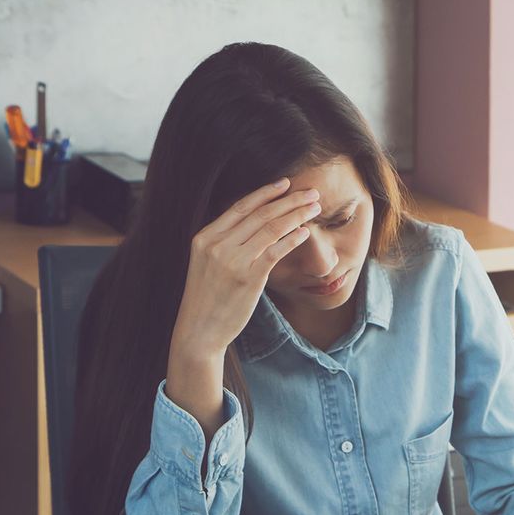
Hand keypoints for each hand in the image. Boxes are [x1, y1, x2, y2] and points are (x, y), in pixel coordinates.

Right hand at [171, 178, 320, 356]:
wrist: (199, 330)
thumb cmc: (207, 299)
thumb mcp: (207, 263)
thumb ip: (225, 243)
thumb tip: (253, 225)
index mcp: (204, 237)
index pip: (240, 207)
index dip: (265, 193)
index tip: (285, 183)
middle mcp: (217, 244)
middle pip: (260, 214)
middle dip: (289, 200)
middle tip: (311, 193)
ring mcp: (232, 260)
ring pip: (270, 228)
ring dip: (296, 215)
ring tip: (315, 208)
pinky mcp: (248, 277)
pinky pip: (276, 251)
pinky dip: (293, 238)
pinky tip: (306, 231)